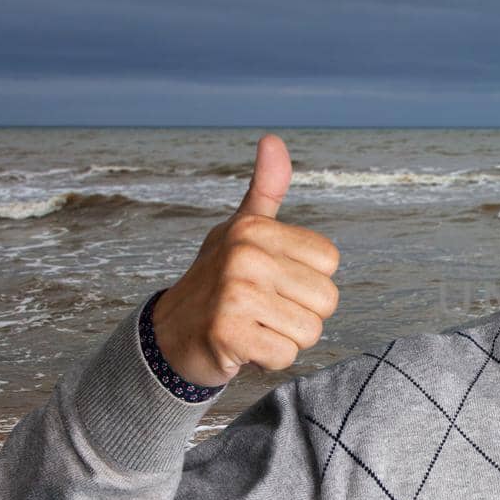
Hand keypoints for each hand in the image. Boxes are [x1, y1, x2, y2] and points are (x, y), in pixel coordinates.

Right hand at [150, 134, 340, 385]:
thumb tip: (273, 140)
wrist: (170, 334)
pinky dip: (270, 360)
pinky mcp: (228, 334)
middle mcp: (244, 256)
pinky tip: (243, 347)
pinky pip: (286, 356)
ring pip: (310, 331)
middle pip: (326, 300)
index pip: (330, 263)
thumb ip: (266, 189)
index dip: (308, 280)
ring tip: (254, 326)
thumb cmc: (218, 279)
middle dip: (301, 314)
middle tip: (264, 310)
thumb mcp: (242, 229)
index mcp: (255, 229)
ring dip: (286, 338)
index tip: (273, 281)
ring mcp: (234, 294)